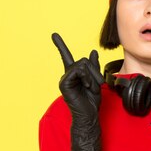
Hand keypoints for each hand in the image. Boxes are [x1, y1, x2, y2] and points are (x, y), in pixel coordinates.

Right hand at [52, 32, 104, 150]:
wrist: (89, 115)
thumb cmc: (92, 101)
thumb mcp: (96, 80)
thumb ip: (94, 66)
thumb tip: (93, 51)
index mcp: (74, 74)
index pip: (66, 56)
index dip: (60, 45)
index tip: (54, 35)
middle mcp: (67, 75)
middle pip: (83, 61)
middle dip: (94, 71)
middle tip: (97, 83)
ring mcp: (65, 79)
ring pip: (82, 65)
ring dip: (91, 76)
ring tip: (90, 87)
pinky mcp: (64, 83)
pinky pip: (77, 71)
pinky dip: (86, 78)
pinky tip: (86, 86)